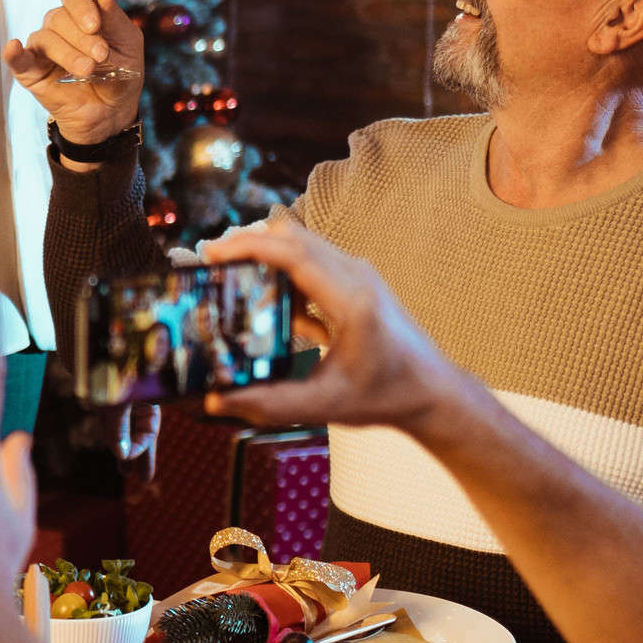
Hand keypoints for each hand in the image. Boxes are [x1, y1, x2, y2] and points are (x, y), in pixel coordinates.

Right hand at [5, 0, 145, 144]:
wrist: (112, 114)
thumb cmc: (120, 76)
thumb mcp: (127, 45)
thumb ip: (114, 18)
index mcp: (83, 15)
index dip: (82, 5)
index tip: (95, 25)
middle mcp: (60, 28)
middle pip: (59, 17)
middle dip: (81, 37)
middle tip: (101, 55)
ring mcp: (43, 49)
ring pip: (45, 37)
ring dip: (67, 53)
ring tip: (87, 70)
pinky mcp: (31, 72)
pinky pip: (17, 59)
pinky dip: (14, 53)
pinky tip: (13, 47)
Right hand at [187, 220, 469, 436]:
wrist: (431, 391)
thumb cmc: (387, 396)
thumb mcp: (324, 405)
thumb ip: (270, 404)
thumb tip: (217, 399)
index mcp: (351, 301)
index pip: (293, 253)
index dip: (248, 246)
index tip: (212, 253)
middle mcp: (356, 276)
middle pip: (292, 237)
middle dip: (247, 243)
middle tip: (210, 264)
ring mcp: (359, 274)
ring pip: (301, 244)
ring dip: (265, 256)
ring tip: (232, 280)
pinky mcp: (356, 281)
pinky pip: (312, 261)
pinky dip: (284, 272)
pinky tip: (275, 308)